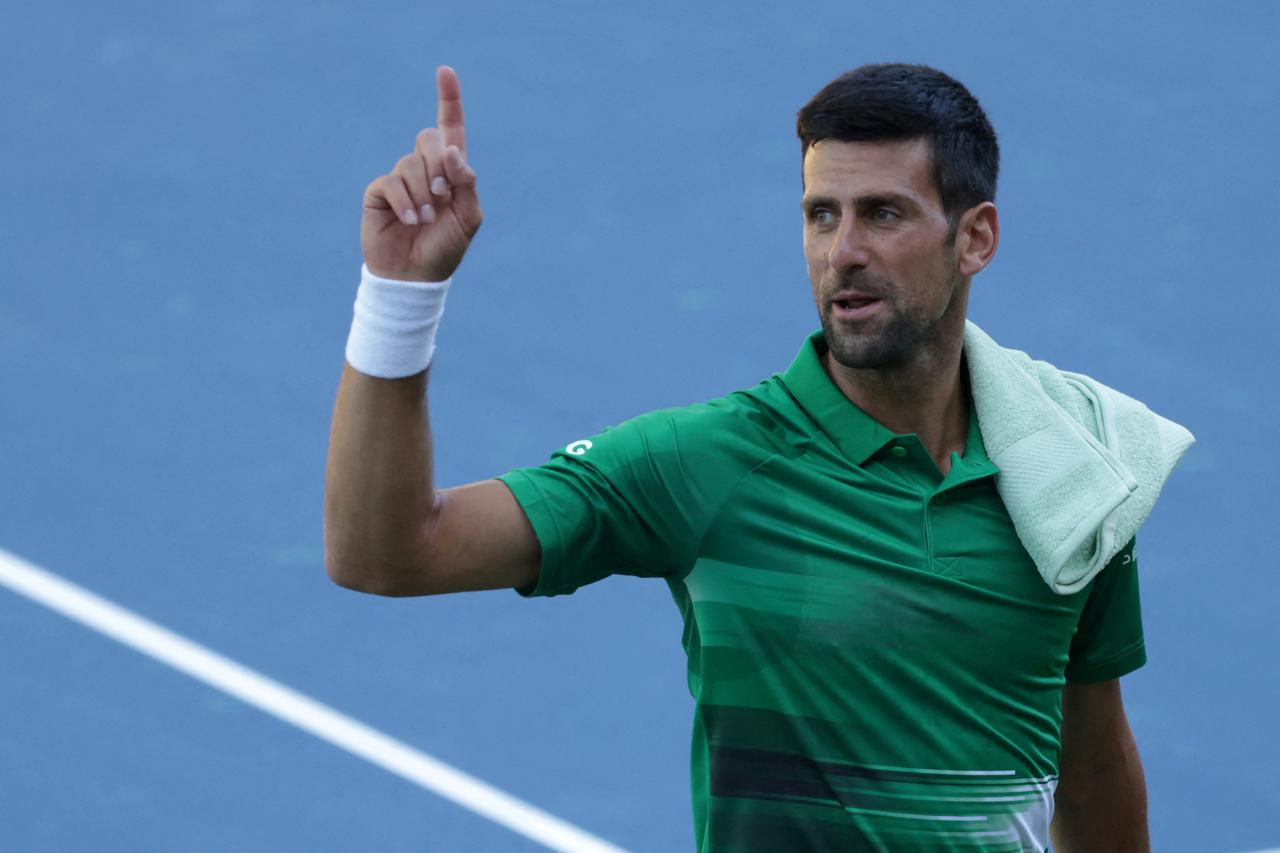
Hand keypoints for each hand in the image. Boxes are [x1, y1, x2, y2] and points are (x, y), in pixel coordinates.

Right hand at [361, 66, 480, 281]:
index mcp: (451, 171)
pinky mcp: (379, 192)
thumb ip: (466, 183)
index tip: (445, 71)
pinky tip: (411, 221)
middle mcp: (425, 169)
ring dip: (423, 192)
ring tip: (426, 219)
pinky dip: (405, 202)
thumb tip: (453, 152)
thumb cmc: (445, 248)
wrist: (415, 276)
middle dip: (439, 166)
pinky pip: (391, 181)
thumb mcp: (468, 218)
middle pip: (429, 138)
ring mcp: (401, 179)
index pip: (451, 128)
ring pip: (411, 161)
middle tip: (442, 196)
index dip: (449, 99)